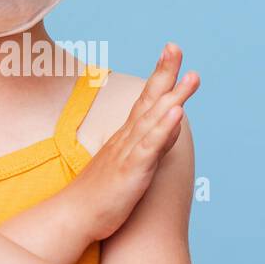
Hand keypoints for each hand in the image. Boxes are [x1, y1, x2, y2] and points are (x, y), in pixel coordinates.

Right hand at [67, 43, 198, 241]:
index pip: (144, 100)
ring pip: (153, 119)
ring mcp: (128, 153)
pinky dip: (163, 128)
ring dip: (172, 95)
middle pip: (149, 100)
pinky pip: (150, 147)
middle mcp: (127, 139)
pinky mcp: (131, 170)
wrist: (72, 217)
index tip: (170, 54)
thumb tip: (163, 129)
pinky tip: (176, 112)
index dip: (158, 77)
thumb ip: (145, 145)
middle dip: (165, 73)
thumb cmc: (97, 195)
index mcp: (126, 138)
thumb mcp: (124, 166)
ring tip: (191, 75)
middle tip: (176, 46)